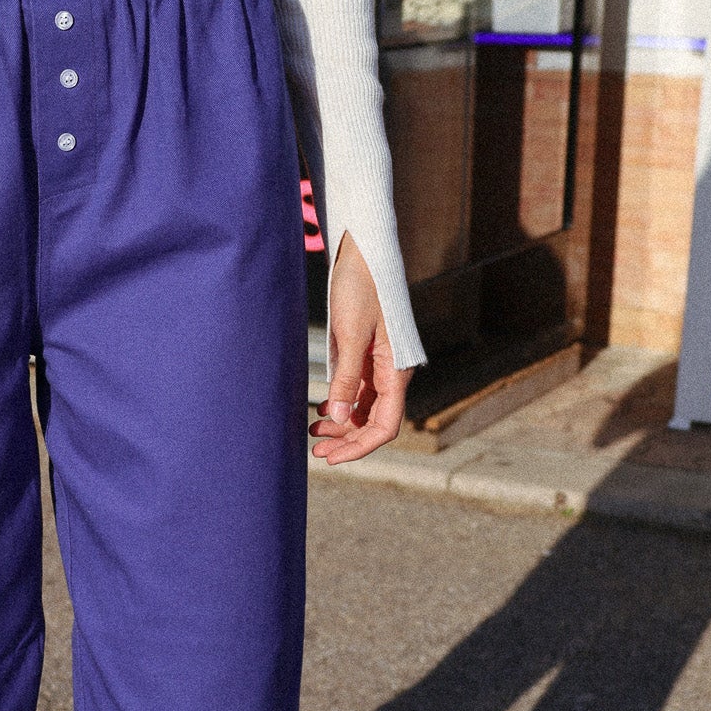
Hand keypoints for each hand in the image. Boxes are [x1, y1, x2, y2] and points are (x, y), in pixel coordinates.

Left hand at [310, 232, 412, 463]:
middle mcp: (392, 373)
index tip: (332, 457)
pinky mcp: (368, 355)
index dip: (360, 447)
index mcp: (396, 371)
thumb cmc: (360, 288)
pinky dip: (341, 404)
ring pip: (365, 408)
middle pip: (375, 422)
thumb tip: (340, 416)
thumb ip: (346, 378)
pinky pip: (358, 391)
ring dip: (342, 424)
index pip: (385, 426)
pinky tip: (322, 409)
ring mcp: (380, 365)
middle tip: (316, 451)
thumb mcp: (350, 335)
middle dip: (348, 440)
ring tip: (314, 431)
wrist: (364, 252)